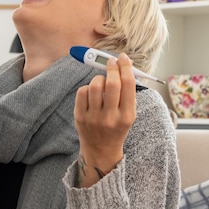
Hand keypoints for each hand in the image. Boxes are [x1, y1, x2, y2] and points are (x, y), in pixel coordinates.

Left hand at [74, 53, 136, 187]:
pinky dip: (88, 87)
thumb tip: (124, 64)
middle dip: (112, 68)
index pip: (128, 85)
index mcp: (127, 116)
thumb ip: (127, 91)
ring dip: (99, 78)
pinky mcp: (80, 117)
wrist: (101, 149)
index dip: (125, 67)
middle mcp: (110, 117)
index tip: (123, 58)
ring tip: (102, 82)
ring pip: (95, 85)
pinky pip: (82, 92)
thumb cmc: (117, 126)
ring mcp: (93, 118)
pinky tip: (92, 93)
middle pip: (112, 84)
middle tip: (112, 62)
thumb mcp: (128, 113)